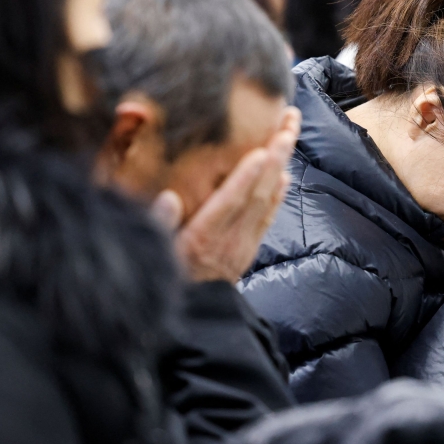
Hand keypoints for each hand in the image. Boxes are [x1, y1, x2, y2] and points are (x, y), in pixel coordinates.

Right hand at [152, 107, 300, 282]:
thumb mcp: (153, 256)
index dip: (245, 177)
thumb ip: (159, 227)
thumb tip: (168, 199)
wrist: (188, 319)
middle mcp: (228, 240)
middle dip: (275, 156)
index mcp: (201, 239)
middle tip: (288, 124)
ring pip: (267, 200)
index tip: (261, 151)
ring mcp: (242, 245)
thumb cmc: (164, 280)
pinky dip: (278, 194)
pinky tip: (285, 176)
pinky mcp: (247, 250)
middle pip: (257, 194)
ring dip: (281, 165)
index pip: (229, 204)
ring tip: (289, 134)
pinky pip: (267, 217)